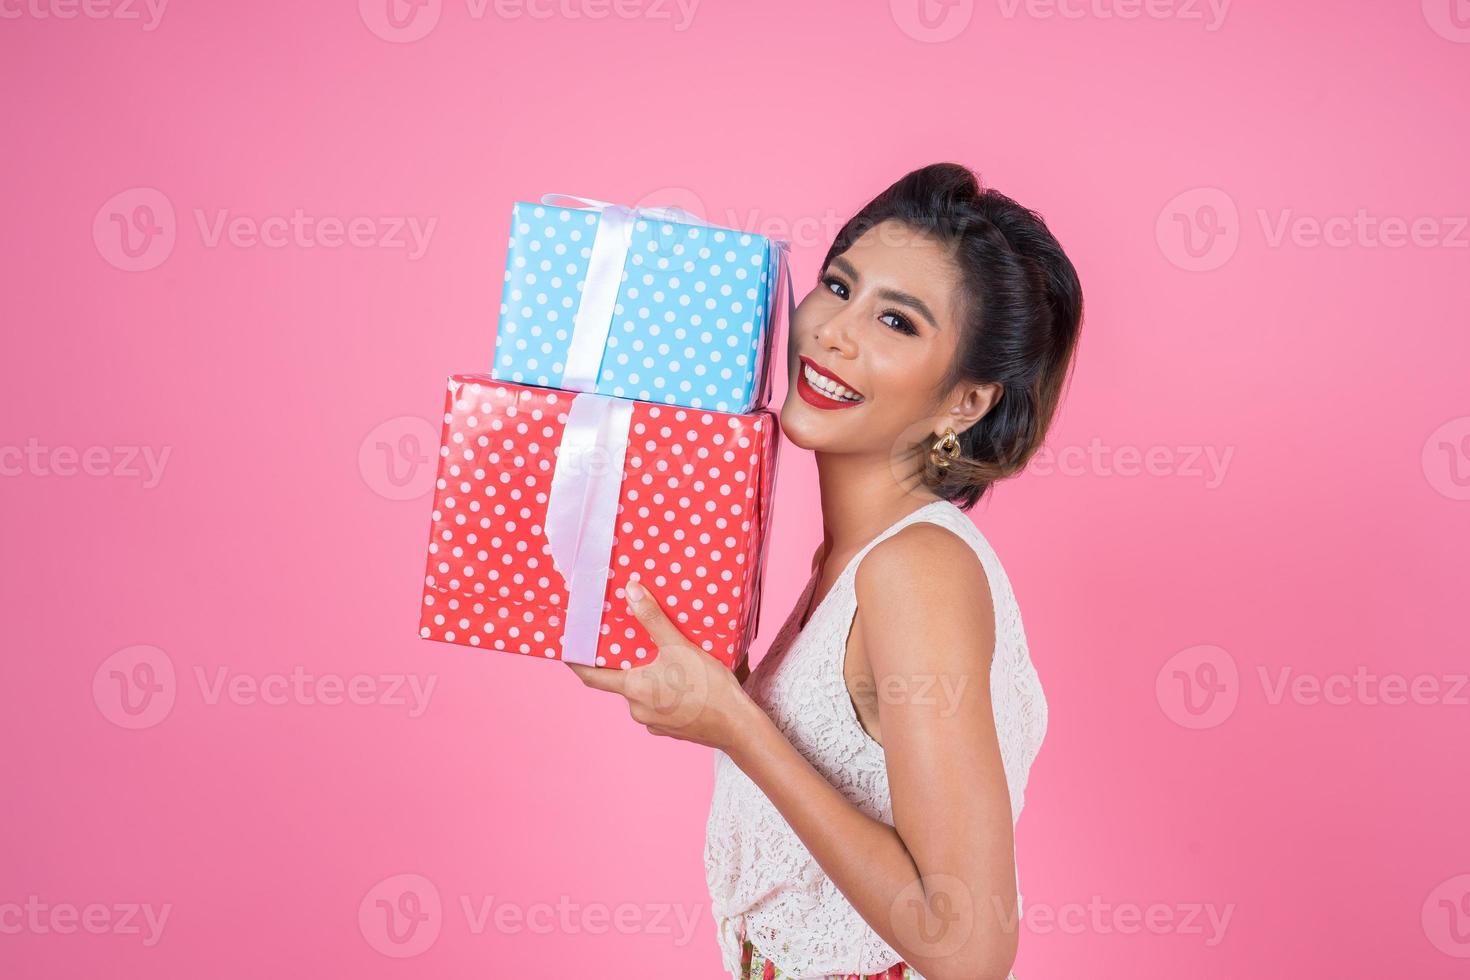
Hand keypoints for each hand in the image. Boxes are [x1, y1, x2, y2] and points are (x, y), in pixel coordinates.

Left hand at [565, 580, 757, 753]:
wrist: (737, 726)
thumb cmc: (707, 686)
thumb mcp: (679, 646)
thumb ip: (652, 618)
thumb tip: (631, 591)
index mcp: (633, 688)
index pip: (591, 675)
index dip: (577, 662)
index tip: (566, 650)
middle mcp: (637, 709)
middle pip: (621, 682)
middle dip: (624, 664)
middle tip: (631, 643)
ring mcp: (654, 723)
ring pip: (643, 695)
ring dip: (648, 679)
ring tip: (664, 660)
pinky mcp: (672, 729)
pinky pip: (660, 707)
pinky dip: (664, 693)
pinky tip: (682, 682)